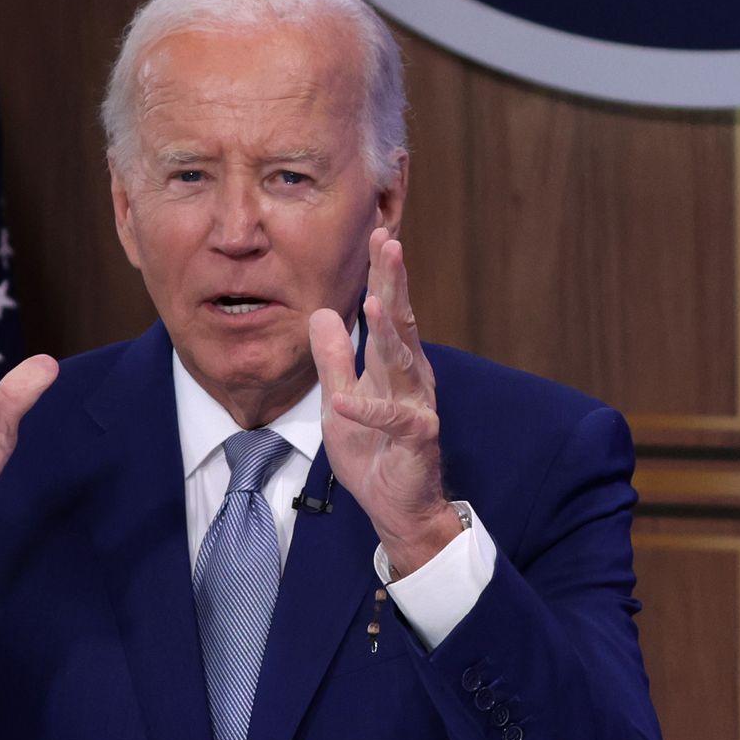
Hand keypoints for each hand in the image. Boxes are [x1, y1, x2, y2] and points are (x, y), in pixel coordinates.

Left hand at [308, 229, 462, 578]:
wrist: (396, 506)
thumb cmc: (373, 452)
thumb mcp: (341, 398)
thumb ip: (333, 359)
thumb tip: (322, 313)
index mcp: (393, 365)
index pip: (390, 310)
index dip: (383, 273)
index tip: (378, 232)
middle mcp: (411, 378)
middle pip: (402, 321)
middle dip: (395, 281)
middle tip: (389, 242)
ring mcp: (417, 406)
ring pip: (403, 362)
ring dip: (388, 332)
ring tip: (375, 302)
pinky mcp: (417, 439)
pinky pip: (392, 420)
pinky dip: (368, 410)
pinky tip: (346, 399)